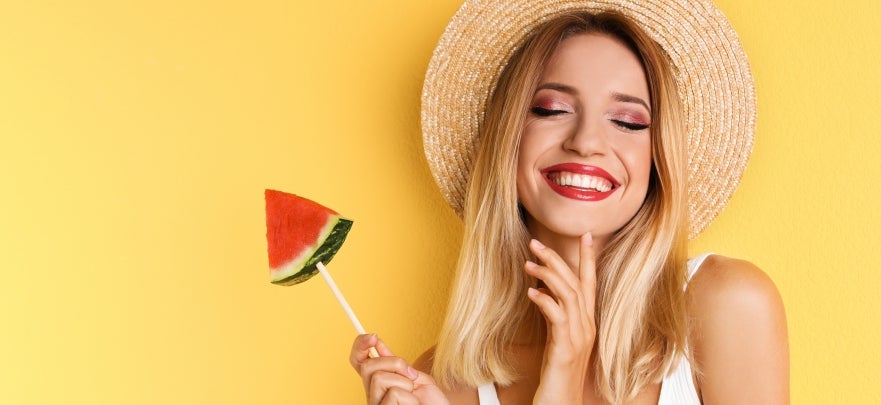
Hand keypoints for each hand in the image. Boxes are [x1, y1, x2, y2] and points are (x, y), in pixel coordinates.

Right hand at [350, 334, 449, 404]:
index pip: (358, 362)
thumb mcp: (414, 377)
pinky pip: (394, 394)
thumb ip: (396, 364)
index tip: (374, 336)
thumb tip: (377, 343)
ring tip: (413, 395)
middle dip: (393, 363)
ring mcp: (376, 404)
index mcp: (377, 384)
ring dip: (405, 383)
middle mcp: (372, 395)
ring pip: (379, 378)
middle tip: (412, 375)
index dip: (359, 346)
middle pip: (367, 366)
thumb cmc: (429, 402)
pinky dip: (410, 397)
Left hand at [524, 234, 596, 403]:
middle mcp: (587, 326)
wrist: (562, 403)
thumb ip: (556, 317)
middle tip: (535, 242)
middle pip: (577, 283)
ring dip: (548, 275)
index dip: (588, 259)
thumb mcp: (558, 339)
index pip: (590, 283)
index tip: (585, 235)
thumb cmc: (558, 374)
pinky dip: (545, 301)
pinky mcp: (565, 348)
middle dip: (558, 258)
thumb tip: (543, 294)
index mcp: (587, 322)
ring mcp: (579, 337)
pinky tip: (531, 292)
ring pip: (569, 295)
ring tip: (528, 263)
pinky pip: (558, 317)